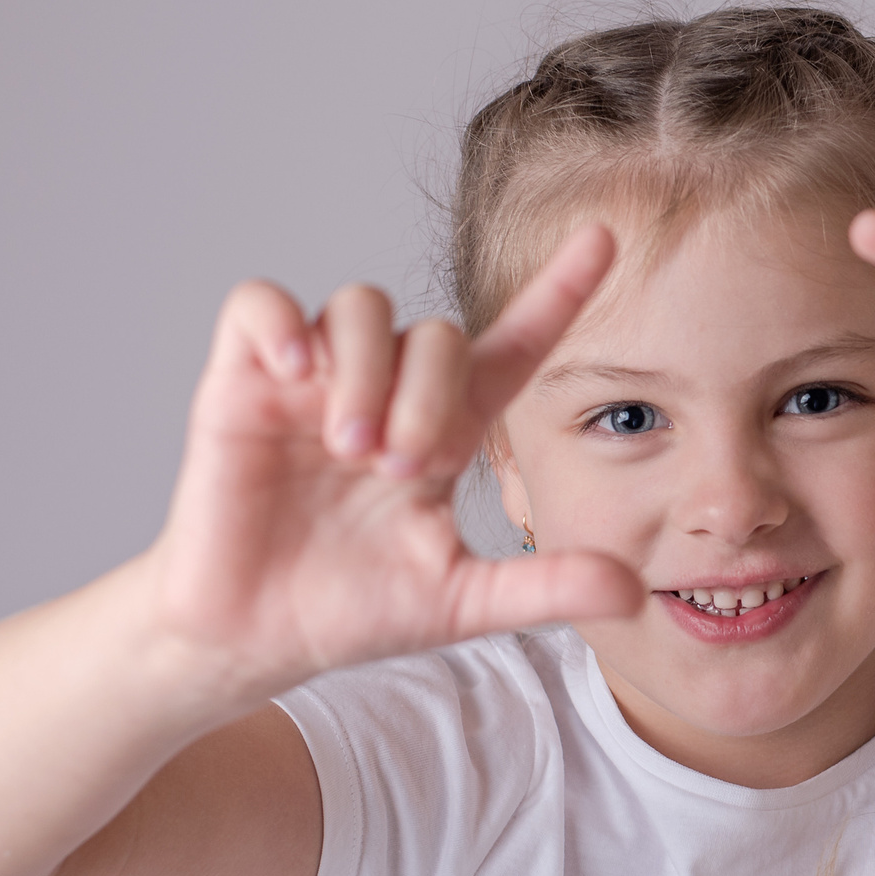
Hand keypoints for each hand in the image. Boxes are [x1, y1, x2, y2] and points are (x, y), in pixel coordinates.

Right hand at [144, 224, 644, 696]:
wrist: (256, 636)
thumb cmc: (354, 607)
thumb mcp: (460, 601)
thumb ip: (545, 586)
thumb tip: (633, 589)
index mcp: (446, 427)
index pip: (514, 344)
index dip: (559, 292)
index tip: (604, 239)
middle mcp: (387, 388)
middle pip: (436, 331)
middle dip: (430, 396)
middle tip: (402, 469)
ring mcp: (314, 379)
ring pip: (361, 308)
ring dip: (368, 371)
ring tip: (352, 449)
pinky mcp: (241, 381)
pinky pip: (260, 304)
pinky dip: (279, 323)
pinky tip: (294, 374)